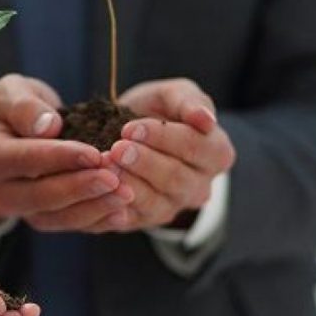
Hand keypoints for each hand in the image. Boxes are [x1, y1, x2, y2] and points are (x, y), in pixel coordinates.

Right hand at [0, 74, 127, 229]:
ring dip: (93, 208)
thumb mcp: (11, 93)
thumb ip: (23, 105)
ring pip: (56, 218)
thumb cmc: (13, 111)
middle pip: (39, 196)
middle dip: (79, 188)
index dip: (58, 157)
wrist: (10, 136)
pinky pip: (70, 227)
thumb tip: (46, 125)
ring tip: (126, 194)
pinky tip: (124, 212)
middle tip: (115, 178)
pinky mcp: (43, 220)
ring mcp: (21, 211)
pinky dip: (98, 221)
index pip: (23, 159)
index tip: (93, 153)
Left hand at [105, 78, 235, 230]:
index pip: (197, 148)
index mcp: (216, 154)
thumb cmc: (157, 110)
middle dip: (144, 162)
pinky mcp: (145, 221)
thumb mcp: (173, 95)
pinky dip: (114, 204)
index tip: (131, 127)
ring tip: (106, 164)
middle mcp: (199, 186)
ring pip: (154, 203)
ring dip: (128, 183)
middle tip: (117, 148)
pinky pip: (131, 219)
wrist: (126, 132)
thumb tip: (206, 120)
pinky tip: (99, 190)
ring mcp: (173, 207)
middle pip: (176, 179)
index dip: (163, 138)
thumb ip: (189, 101)